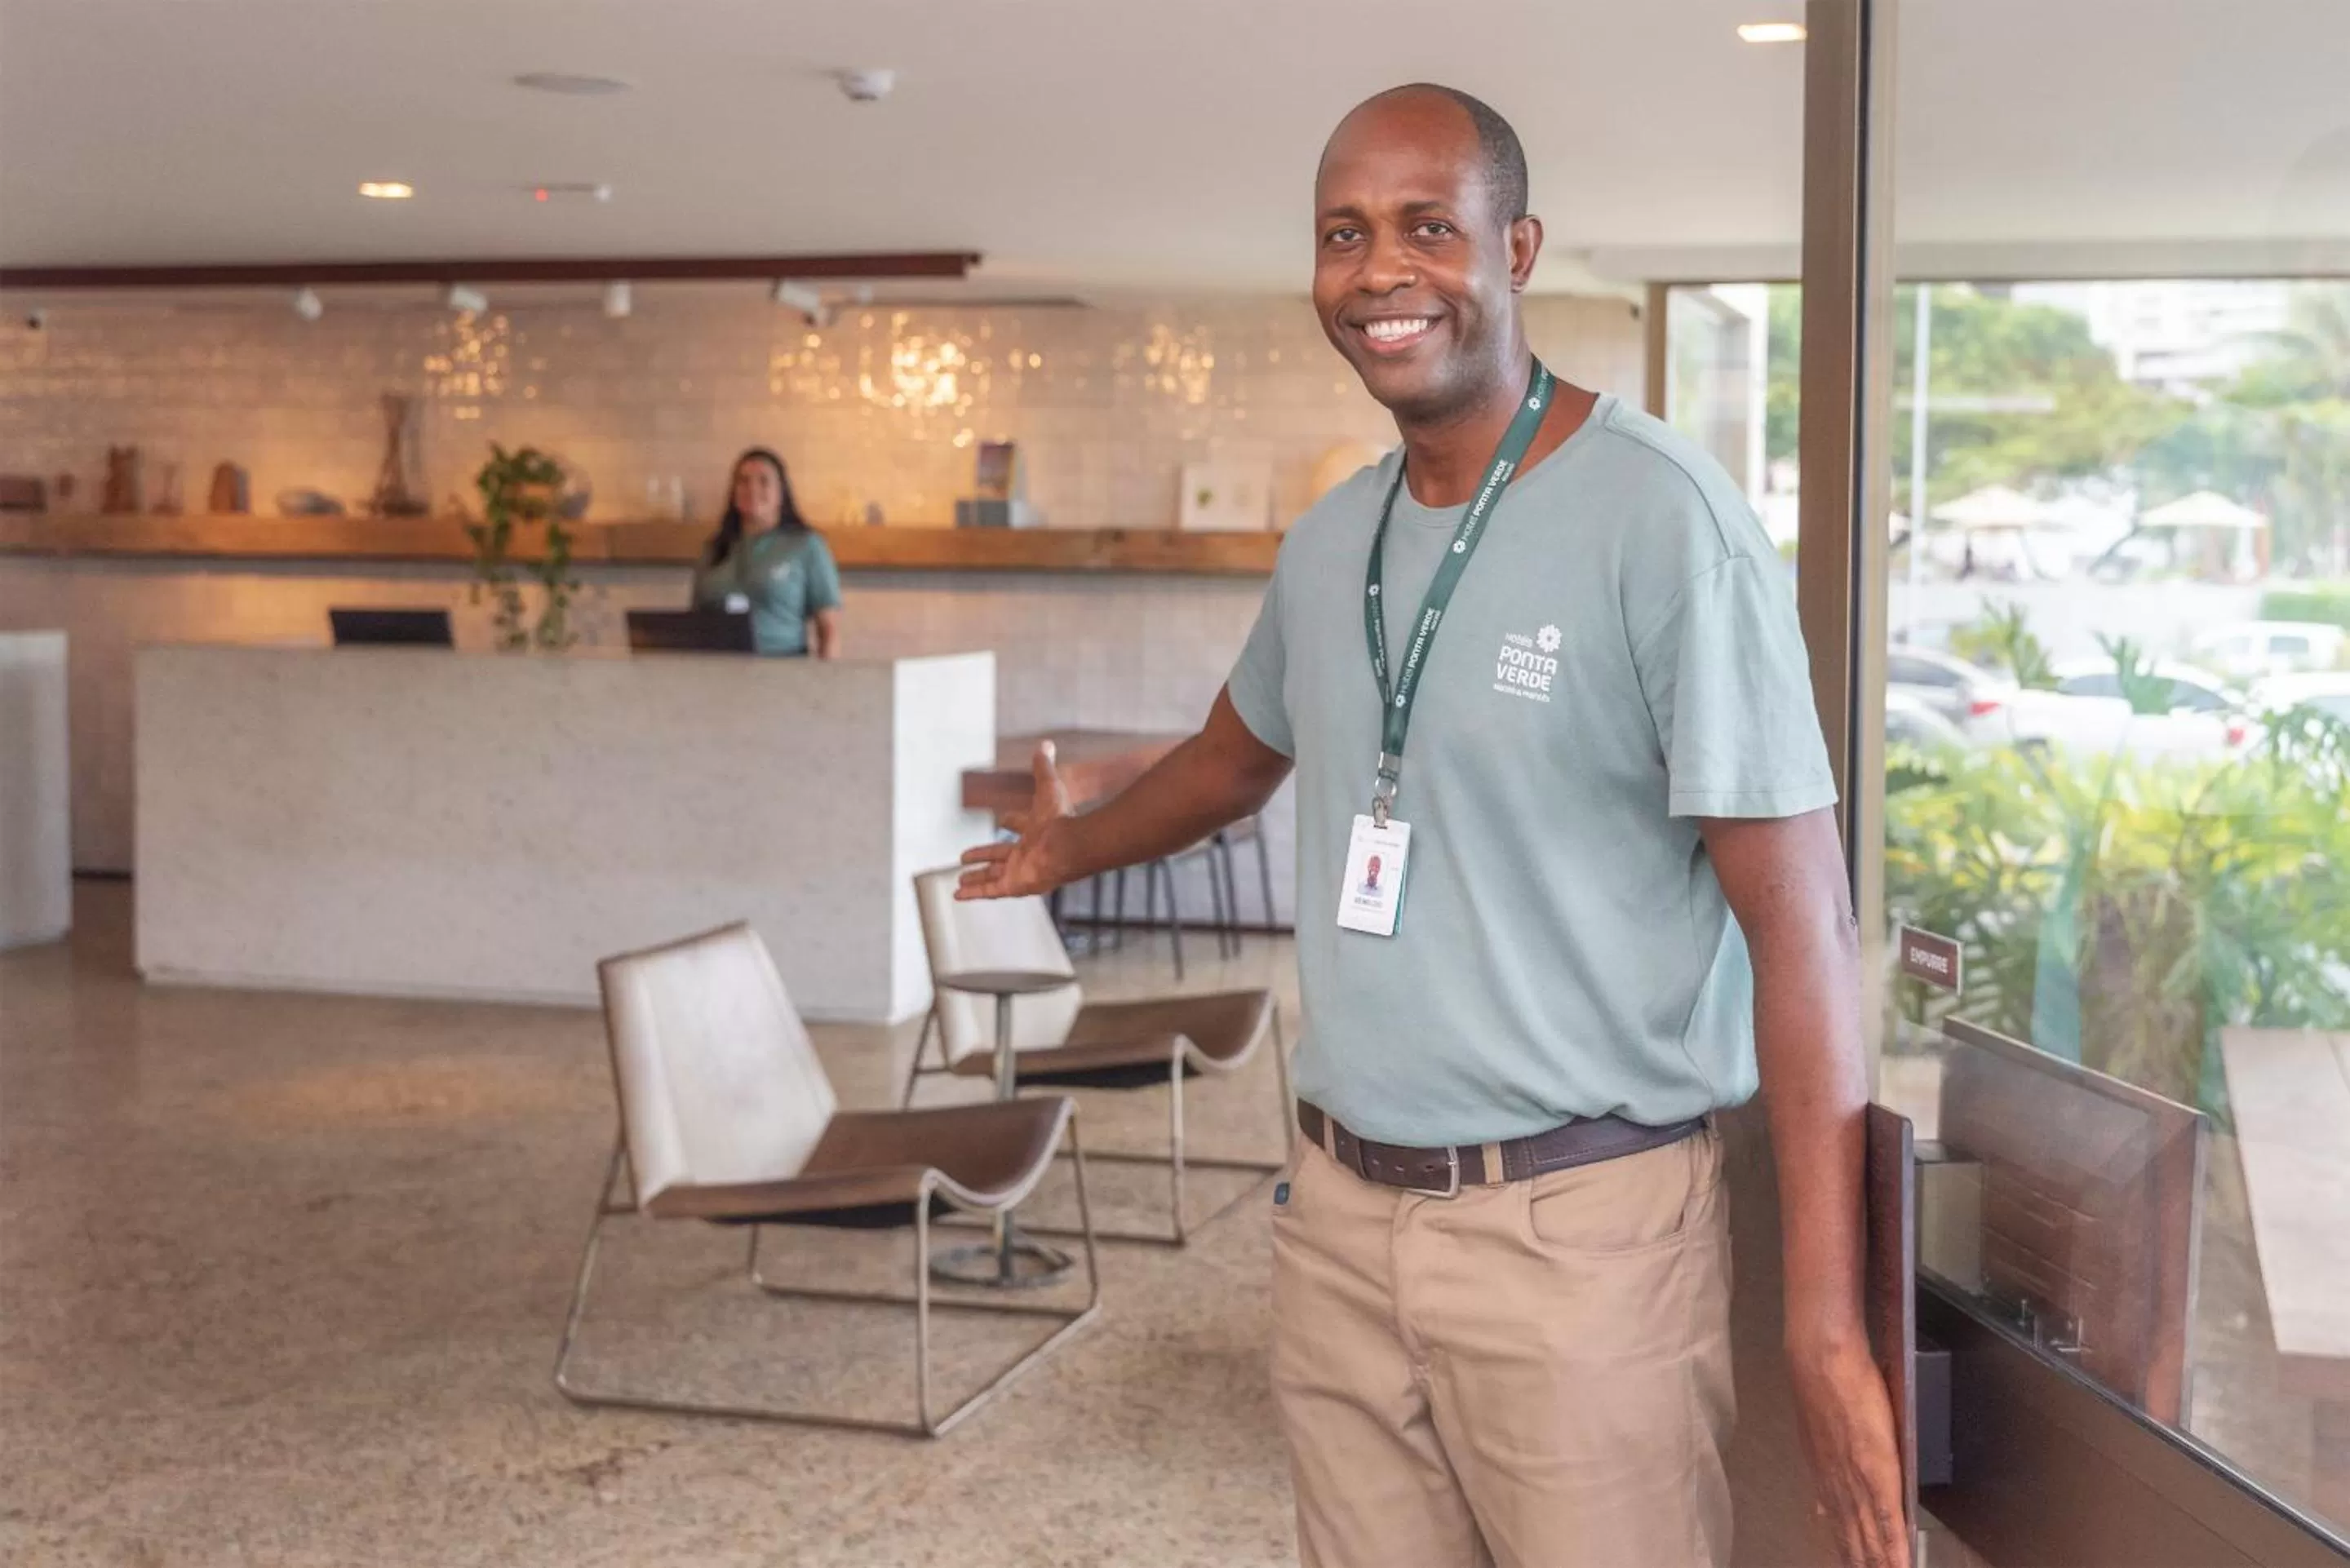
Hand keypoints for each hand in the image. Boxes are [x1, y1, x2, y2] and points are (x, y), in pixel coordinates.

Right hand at [957, 741, 1075, 899]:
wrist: (1068, 845)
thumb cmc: (1061, 818)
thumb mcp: (1048, 787)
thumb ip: (1043, 767)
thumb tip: (1045, 745)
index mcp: (1035, 831)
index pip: (1019, 826)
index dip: (1011, 822)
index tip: (1002, 820)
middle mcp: (1027, 853)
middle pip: (1000, 855)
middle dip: (983, 856)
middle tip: (965, 856)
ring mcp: (1020, 871)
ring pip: (992, 876)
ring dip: (975, 878)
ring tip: (959, 881)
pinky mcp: (1014, 885)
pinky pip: (989, 891)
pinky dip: (973, 894)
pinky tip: (958, 895)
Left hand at [1789, 1332, 1910, 1567]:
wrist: (1823, 1360)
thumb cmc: (1828, 1382)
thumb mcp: (1824, 1427)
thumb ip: (1832, 1456)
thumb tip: (1835, 1474)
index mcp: (1825, 1475)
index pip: (1839, 1525)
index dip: (1848, 1550)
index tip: (1852, 1564)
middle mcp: (1837, 1485)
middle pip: (1853, 1540)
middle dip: (1863, 1562)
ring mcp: (1856, 1482)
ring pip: (1870, 1538)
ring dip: (1879, 1563)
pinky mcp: (1876, 1473)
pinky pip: (1888, 1520)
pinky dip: (1895, 1547)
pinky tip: (1902, 1564)